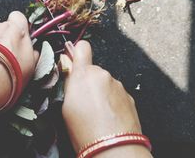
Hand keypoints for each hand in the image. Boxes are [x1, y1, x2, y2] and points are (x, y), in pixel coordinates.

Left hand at [0, 11, 37, 87]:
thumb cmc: (8, 74)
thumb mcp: (29, 68)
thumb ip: (32, 54)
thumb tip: (34, 52)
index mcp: (20, 31)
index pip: (19, 18)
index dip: (16, 27)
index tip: (15, 39)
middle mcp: (2, 26)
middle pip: (1, 28)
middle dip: (0, 40)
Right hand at [62, 41, 150, 157]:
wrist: (114, 148)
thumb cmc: (84, 130)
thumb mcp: (66, 106)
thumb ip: (69, 83)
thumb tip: (69, 68)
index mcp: (84, 74)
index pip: (82, 47)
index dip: (78, 53)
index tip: (75, 63)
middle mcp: (103, 74)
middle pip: (93, 70)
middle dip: (88, 81)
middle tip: (83, 101)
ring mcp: (117, 85)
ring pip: (105, 83)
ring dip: (100, 92)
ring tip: (97, 113)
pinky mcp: (129, 96)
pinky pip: (115, 93)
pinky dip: (111, 101)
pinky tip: (108, 117)